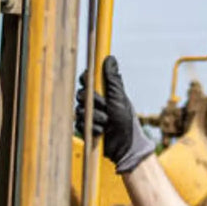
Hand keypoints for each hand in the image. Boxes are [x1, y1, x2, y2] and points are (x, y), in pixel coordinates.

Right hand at [74, 56, 154, 173]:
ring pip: (79, 111)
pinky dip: (90, 128)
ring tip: (106, 123)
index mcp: (103, 93)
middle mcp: (95, 103)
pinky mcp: (86, 129)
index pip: (87, 80)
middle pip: (81, 95)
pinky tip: (100, 132)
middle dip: (92, 103)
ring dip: (93, 118)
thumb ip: (113, 80)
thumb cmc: (126, 122)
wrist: (125, 147)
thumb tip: (110, 58)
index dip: (86, 81)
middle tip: (106, 110)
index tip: (89, 82)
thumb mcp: (119, 98)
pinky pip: (79, 124)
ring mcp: (90, 116)